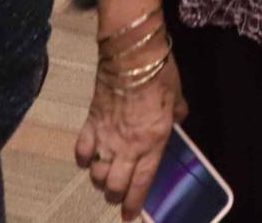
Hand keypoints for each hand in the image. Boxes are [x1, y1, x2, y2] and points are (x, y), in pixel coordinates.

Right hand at [75, 58, 188, 220]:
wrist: (131, 55)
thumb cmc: (159, 74)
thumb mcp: (177, 96)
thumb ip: (178, 113)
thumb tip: (180, 118)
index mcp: (153, 142)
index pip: (141, 182)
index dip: (134, 203)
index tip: (128, 215)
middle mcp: (128, 146)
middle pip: (115, 185)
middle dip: (114, 195)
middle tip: (116, 195)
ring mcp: (106, 136)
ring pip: (96, 172)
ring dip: (99, 179)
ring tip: (103, 178)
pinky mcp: (90, 123)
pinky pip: (81, 150)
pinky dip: (82, 158)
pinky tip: (86, 159)